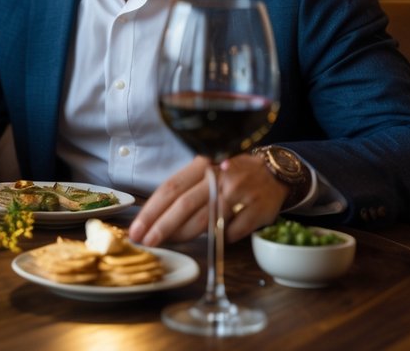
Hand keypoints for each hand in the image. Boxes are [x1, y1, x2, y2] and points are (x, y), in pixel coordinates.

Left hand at [128, 155, 288, 246]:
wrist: (273, 173)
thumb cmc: (229, 175)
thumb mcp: (205, 173)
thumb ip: (183, 191)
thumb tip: (153, 218)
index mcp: (203, 166)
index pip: (171, 188)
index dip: (151, 210)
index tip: (137, 228)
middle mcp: (219, 178)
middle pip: (184, 205)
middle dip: (161, 226)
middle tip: (145, 241)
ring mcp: (239, 195)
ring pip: (205, 221)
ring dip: (182, 235)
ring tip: (165, 243)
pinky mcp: (255, 212)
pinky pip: (230, 233)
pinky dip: (217, 239)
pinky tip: (208, 241)